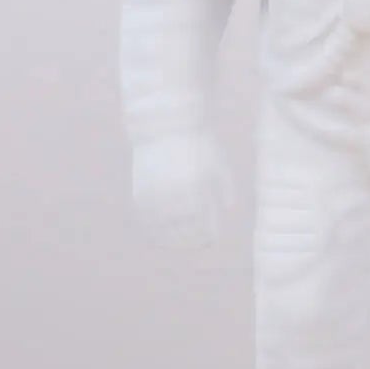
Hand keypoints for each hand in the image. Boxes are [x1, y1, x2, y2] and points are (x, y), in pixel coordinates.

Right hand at [132, 131, 230, 248]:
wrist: (163, 126)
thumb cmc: (196, 142)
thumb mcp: (217, 160)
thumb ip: (226, 185)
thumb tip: (229, 207)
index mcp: (196, 188)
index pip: (203, 224)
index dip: (208, 235)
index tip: (212, 237)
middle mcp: (175, 195)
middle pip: (184, 232)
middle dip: (192, 240)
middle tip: (198, 242)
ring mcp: (155, 196)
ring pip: (164, 232)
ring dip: (173, 240)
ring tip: (180, 242)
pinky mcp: (140, 194)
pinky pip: (147, 222)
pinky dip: (154, 231)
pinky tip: (162, 234)